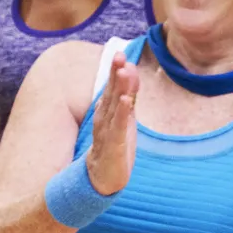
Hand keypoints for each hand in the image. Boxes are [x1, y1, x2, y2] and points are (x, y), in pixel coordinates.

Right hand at [83, 51, 140, 196]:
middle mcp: (104, 120)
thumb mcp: (124, 119)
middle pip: (110, 93)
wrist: (102, 180)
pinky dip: (121, 113)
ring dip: (118, 89)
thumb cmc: (114, 147)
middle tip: (118, 54)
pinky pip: (118, 127)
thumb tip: (131, 71)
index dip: (115, 71)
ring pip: (113, 108)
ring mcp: (107, 133)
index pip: (112, 89)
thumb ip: (128, 96)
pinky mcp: (114, 147)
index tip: (119, 53)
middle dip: (114, 74)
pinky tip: (124, 101)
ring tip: (123, 71)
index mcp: (107, 112)